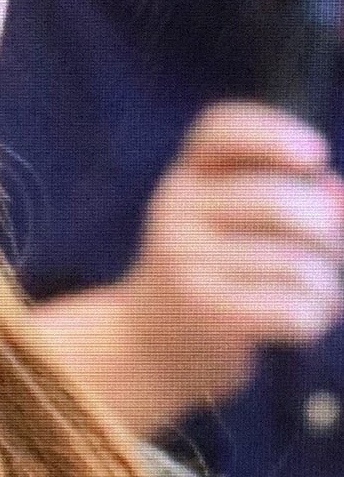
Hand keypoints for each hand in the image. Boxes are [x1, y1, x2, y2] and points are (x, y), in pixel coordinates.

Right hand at [119, 101, 343, 410]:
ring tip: (318, 295)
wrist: (150, 346)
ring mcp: (186, 263)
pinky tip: (303, 319)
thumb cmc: (214, 271)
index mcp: (185, 178)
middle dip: (329, 232)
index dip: (274, 133)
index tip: (316, 155)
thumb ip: (290, 198)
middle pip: (279, 201)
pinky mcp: (208, 314)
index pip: (220, 131)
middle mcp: (175, 212)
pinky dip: (316, 315)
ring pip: (298, 263)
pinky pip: (295, 307)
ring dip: (327, 285)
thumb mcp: (237, 222)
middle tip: (332, 253)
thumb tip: (336, 198)